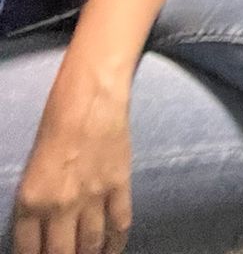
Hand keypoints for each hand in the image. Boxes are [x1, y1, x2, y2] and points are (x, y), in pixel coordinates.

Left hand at [12, 64, 133, 253]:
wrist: (91, 97)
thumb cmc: (56, 123)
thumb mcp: (32, 168)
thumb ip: (37, 201)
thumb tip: (45, 227)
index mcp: (30, 200)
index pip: (29, 250)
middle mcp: (60, 204)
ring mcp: (92, 196)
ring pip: (92, 243)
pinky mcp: (119, 185)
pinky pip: (120, 223)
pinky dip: (117, 241)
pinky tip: (113, 248)